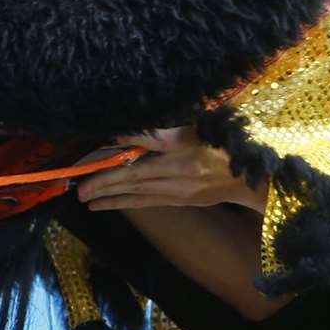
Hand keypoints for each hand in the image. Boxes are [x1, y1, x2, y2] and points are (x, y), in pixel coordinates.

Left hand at [76, 127, 266, 212]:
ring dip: (110, 195)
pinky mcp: (180, 200)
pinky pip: (147, 201)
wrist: (248, 176)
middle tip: (81, 187)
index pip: (154, 139)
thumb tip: (133, 127)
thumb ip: (167, 127)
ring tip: (86, 198)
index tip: (105, 140)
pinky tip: (106, 204)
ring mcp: (180, 188)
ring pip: (138, 192)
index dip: (130, 139)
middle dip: (106, 180)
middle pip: (137, 173)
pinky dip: (124, 202)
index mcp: (187, 143)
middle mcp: (181, 168)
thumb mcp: (200, 125)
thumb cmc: (221, 143)